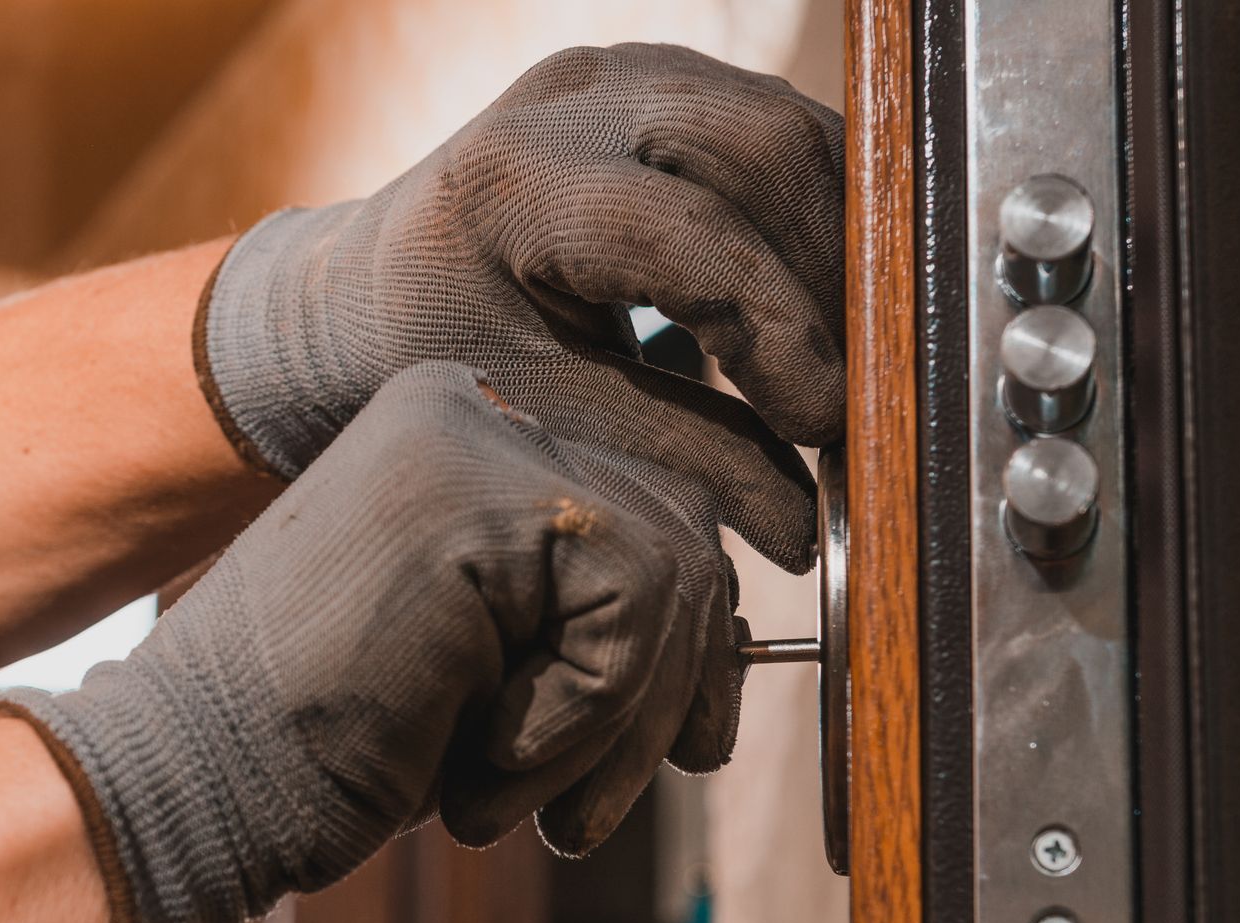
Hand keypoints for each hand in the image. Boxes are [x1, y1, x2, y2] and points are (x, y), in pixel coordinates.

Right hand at [0, 363, 744, 922]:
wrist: (189, 786)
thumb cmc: (332, 748)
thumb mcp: (497, 672)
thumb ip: (598, 627)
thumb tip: (737, 644)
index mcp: (471, 433)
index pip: (655, 510)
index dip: (694, 640)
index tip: (690, 745)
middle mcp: (478, 406)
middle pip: (684, 529)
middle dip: (676, 689)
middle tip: (596, 810)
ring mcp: (476, 435)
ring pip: (676, 570)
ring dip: (620, 726)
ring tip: (525, 805)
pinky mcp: (477, 494)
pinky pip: (633, 606)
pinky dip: (585, 718)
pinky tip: (484, 761)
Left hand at [196, 42, 842, 573]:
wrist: (369, 288)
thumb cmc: (445, 360)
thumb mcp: (555, 421)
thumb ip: (686, 464)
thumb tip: (812, 532)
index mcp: (517, 183)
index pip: (690, 238)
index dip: (782, 333)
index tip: (834, 424)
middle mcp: (576, 100)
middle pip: (762, 152)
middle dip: (835, 277)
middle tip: (870, 388)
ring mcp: (626, 73)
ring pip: (789, 127)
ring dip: (845, 242)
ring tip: (862, 350)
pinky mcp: (667, 82)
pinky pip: (779, 129)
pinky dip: (822, 214)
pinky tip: (833, 297)